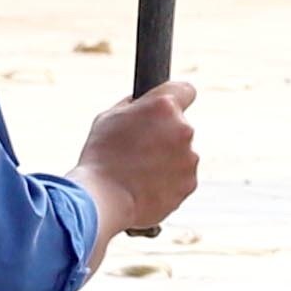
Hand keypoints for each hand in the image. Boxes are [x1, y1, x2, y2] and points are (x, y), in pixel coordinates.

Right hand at [77, 78, 198, 237]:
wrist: (101, 200)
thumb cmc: (100, 156)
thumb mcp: (110, 117)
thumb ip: (135, 106)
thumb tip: (144, 103)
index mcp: (164, 107)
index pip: (185, 90)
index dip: (175, 98)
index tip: (169, 107)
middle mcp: (184, 129)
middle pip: (180, 126)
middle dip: (164, 135)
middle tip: (139, 149)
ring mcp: (189, 159)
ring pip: (181, 154)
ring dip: (166, 160)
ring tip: (137, 171)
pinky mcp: (190, 183)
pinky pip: (181, 178)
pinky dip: (168, 182)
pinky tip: (144, 186)